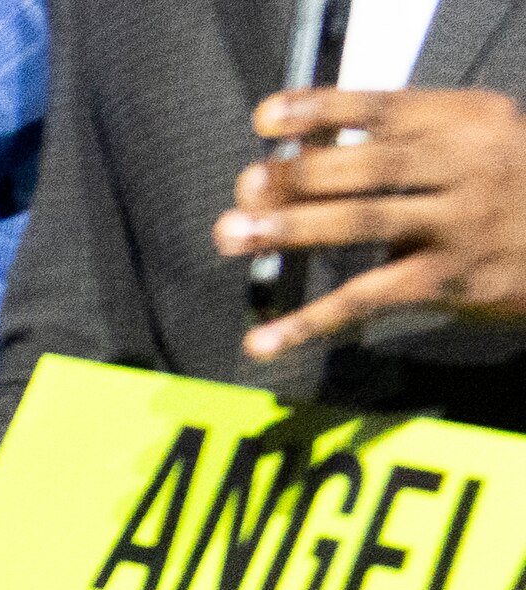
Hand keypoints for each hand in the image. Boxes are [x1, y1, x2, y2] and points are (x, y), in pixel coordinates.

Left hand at [226, 87, 525, 359]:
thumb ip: (394, 143)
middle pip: (371, 165)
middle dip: (301, 174)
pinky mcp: (446, 279)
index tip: (266, 119)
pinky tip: (261, 341)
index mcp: (464, 119)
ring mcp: (458, 223)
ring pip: (366, 222)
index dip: (322, 109)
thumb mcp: (464, 141)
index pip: (384, 106)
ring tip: (235, 234)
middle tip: (247, 185)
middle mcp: (466, 164)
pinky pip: (367, 299)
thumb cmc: (496, 184)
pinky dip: (308, 322)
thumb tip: (288, 164)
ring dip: (294, 228)